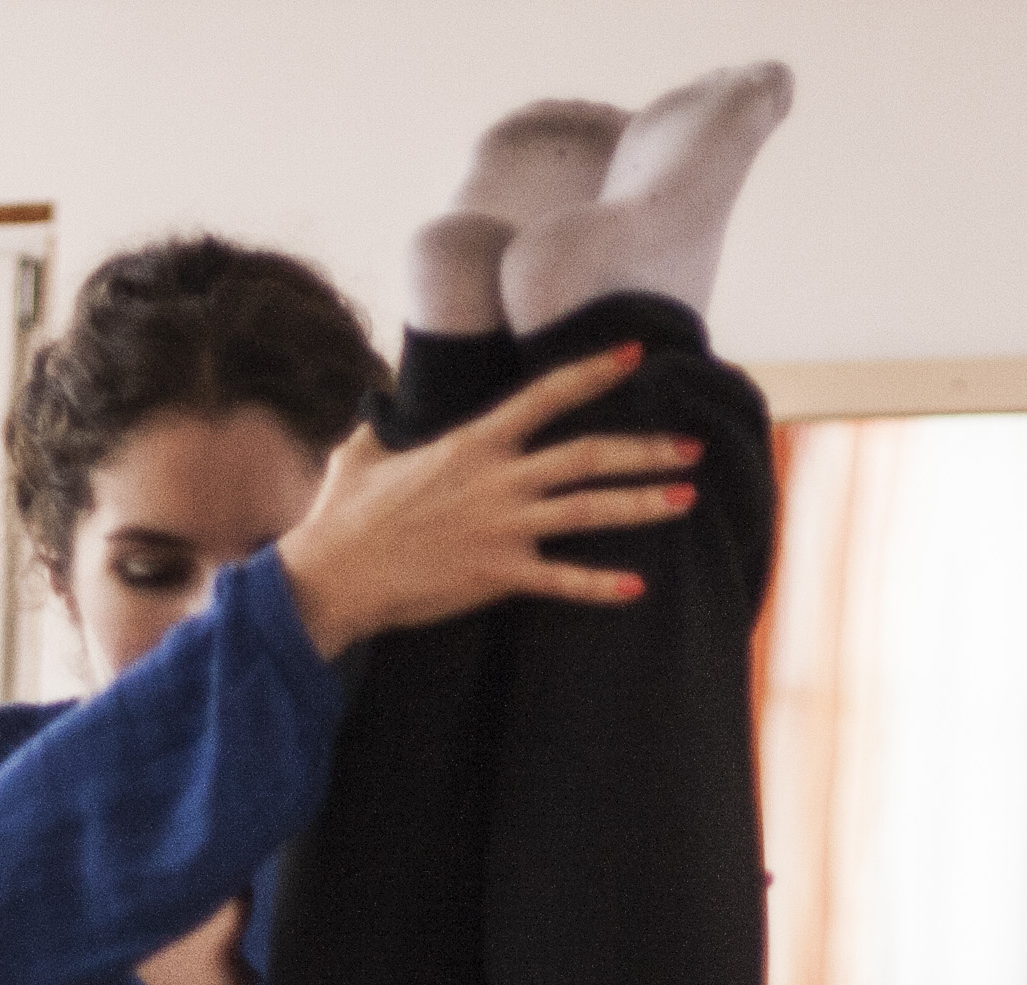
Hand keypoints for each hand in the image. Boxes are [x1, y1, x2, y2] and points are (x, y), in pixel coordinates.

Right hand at [275, 347, 700, 656]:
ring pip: (589, 510)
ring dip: (642, 504)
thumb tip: (378, 402)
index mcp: (471, 443)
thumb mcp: (362, 453)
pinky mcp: (498, 575)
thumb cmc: (344, 516)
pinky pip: (562, 580)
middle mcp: (497, 479)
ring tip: (687, 500)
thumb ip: (385, 426)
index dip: (594, 372)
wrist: (334, 574)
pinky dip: (601, 585)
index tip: (635, 355)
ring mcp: (502, 527)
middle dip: (647, 450)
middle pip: (589, 455)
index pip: (545, 395)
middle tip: (691, 448)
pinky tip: (637, 588)